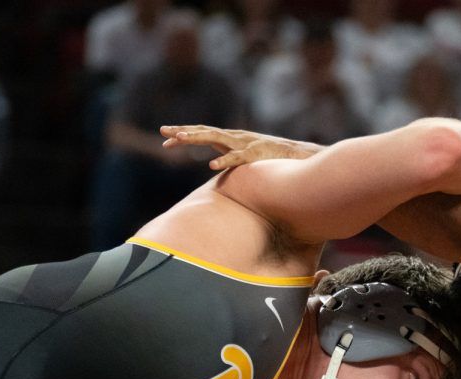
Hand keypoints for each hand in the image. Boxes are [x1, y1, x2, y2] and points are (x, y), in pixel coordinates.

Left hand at [159, 125, 320, 170]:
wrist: (297, 155)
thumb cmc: (272, 158)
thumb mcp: (246, 156)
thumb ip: (231, 157)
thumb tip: (217, 166)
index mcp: (230, 138)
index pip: (202, 133)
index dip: (184, 134)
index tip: (165, 138)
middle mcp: (234, 137)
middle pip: (203, 131)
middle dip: (182, 132)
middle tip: (162, 131)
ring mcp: (244, 144)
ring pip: (215, 138)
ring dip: (196, 138)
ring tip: (179, 139)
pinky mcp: (254, 154)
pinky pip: (237, 157)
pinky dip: (224, 160)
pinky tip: (212, 165)